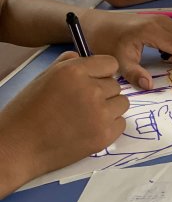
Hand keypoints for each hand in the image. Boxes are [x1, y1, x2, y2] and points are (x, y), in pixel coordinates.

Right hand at [0, 52, 126, 194]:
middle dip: (103, 92)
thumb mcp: (43, 78)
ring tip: (86, 117)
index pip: (110, 64)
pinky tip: (89, 129)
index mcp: (74, 71)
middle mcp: (90, 90)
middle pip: (116, 85)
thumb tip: (81, 54)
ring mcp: (100, 114)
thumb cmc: (27, 112)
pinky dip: (109, 126)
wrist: (19, 147)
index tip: (93, 81)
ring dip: (109, 108)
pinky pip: (120, 123)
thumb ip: (66, 63)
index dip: (102, 73)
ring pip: (122, 103)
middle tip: (82, 104)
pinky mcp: (105, 135)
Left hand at [80, 11, 171, 89]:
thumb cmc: (105, 41)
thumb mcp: (117, 60)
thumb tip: (150, 85)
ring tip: (162, 57)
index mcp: (154, 32)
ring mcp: (163, 18)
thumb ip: (134, 74)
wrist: (95, 23)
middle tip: (166, 63)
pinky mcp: (162, 19)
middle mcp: (162, 22)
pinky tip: (161, 50)